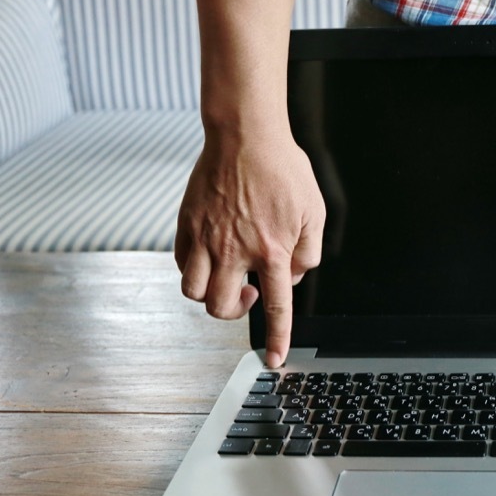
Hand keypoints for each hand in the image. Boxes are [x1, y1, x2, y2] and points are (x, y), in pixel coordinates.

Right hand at [175, 127, 324, 367]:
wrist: (245, 135)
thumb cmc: (283, 169)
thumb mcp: (315, 212)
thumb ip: (308, 252)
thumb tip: (292, 277)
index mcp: (272, 249)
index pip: (277, 306)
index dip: (276, 338)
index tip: (273, 360)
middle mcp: (235, 250)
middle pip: (220, 307)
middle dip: (234, 310)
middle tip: (248, 292)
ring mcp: (206, 238)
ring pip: (193, 291)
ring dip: (209, 294)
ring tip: (225, 276)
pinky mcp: (186, 224)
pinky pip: (180, 263)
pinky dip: (192, 269)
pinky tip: (209, 255)